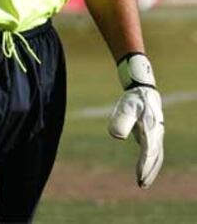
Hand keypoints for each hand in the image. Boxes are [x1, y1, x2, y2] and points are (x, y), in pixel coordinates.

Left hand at [108, 53, 163, 188]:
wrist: (143, 89)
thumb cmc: (134, 98)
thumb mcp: (126, 107)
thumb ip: (122, 121)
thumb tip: (117, 137)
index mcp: (151, 127)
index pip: (149, 150)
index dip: (145, 164)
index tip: (139, 176)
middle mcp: (156, 133)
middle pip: (156, 157)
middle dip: (149, 171)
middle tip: (141, 185)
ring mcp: (155, 134)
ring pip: (156, 156)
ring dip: (150, 170)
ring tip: (142, 183)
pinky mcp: (152, 135)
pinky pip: (153, 152)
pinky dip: (150, 163)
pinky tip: (143, 170)